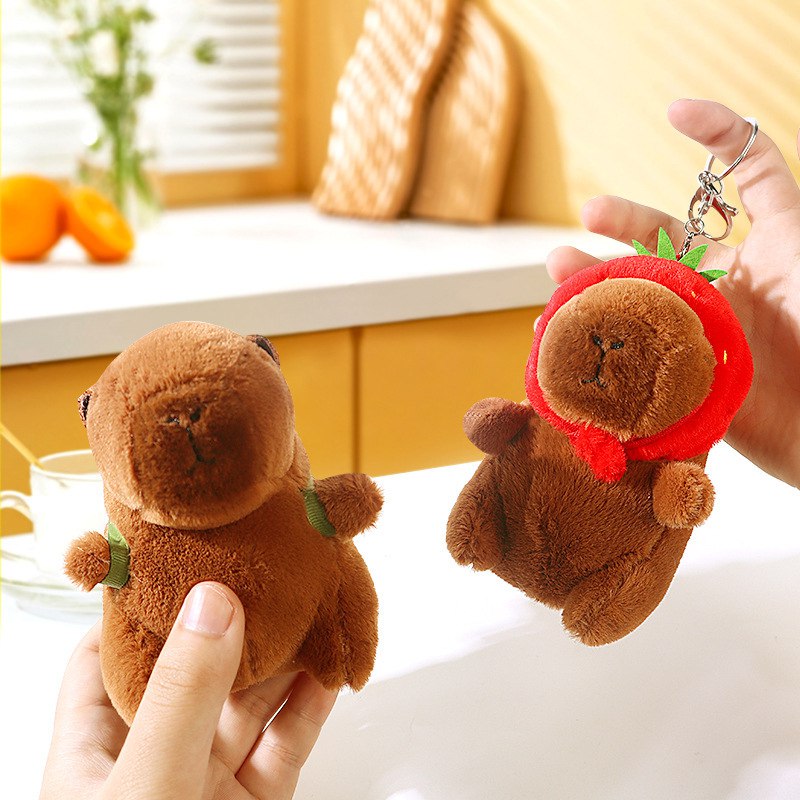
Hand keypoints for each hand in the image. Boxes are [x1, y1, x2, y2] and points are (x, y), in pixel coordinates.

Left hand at [40, 582, 336, 799]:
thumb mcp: (149, 783)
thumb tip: (212, 605)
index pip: (104, 660)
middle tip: (262, 571)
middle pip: (192, 672)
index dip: (136, 607)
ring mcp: (206, 780)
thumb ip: (182, 698)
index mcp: (95, 755)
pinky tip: (326, 671)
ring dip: (282, 659)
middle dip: (229, 623)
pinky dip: (311, 707)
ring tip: (307, 606)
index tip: (178, 561)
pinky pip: (286, 743)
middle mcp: (153, 759)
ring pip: (248, 704)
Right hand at [547, 99, 799, 487]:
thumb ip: (780, 216)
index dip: (717, 135)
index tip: (675, 114)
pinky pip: (626, 352)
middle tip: (590, 213)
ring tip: (557, 271)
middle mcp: (731, 282)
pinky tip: (559, 331)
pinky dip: (588, 339)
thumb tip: (753, 157)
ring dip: (594, 279)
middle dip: (625, 219)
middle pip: (668, 237)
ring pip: (637, 294)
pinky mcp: (680, 375)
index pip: (748, 173)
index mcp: (772, 247)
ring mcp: (700, 328)